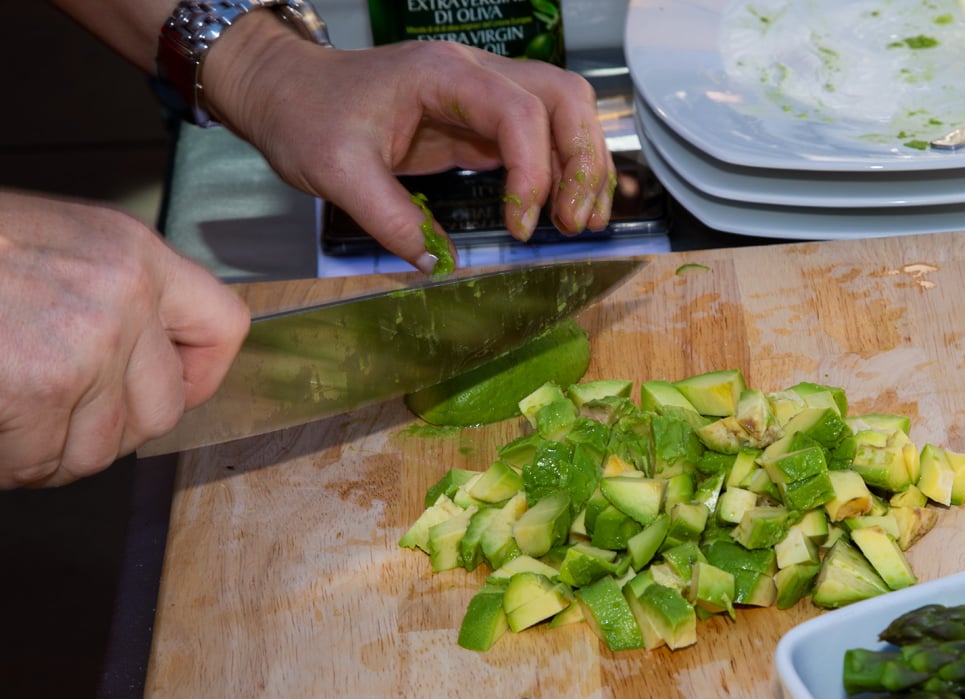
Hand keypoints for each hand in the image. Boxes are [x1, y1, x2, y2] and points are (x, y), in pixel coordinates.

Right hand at [0, 190, 250, 487]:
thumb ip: (105, 300)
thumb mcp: (52, 248)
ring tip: (10, 419)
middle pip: (161, 410)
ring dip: (48, 453)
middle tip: (54, 421)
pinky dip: (7, 460)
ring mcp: (86, 343)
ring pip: (100, 449)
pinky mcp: (40, 385)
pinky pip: (38, 460)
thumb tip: (137, 371)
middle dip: (107, 431)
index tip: (170, 393)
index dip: (198, 376)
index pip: (222, 327)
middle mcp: (123, 296)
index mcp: (132, 255)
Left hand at [204, 17, 615, 270]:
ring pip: (566, 112)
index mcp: (443, 74)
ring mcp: (483, 96)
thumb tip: (438, 264)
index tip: (519, 226)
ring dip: (584, 165)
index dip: (532, 172)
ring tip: (581, 222)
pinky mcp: (482, 122)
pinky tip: (562, 212)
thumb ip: (389, 219)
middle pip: (564, 98)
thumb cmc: (306, 115)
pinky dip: (563, 172)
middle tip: (573, 223)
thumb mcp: (336, 172)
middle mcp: (475, 75)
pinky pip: (543, 137)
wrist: (286, 90)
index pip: (519, 111)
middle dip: (582, 161)